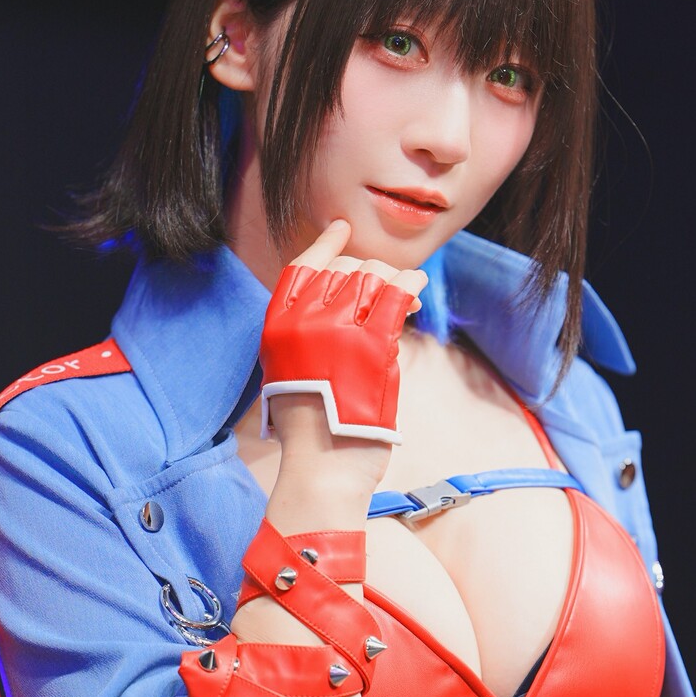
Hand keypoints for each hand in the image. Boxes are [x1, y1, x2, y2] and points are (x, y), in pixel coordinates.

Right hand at [261, 219, 427, 492]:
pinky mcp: (371, 345)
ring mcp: (337, 329)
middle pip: (345, 269)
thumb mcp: (292, 371)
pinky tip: (417, 290)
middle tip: (390, 291)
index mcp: (278, 324)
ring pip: (373, 278)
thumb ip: (309, 335)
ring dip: (394, 282)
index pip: (302, 267)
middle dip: (371, 272)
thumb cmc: (312, 430)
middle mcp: (303, 319)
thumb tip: (349, 304)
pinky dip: (410, 288)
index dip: (325, 244)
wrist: (322, 467)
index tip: (342, 229)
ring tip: (408, 297)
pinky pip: (395, 298)